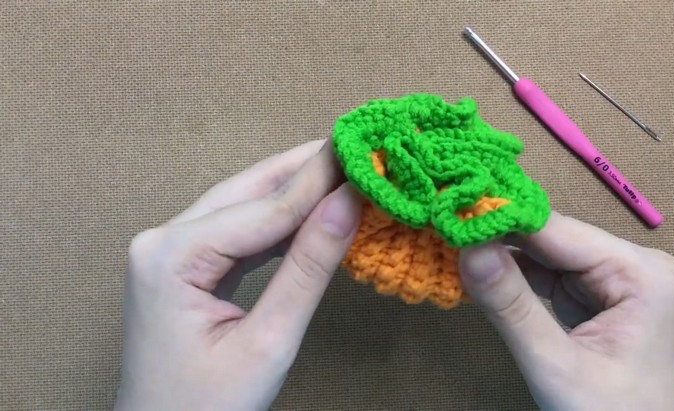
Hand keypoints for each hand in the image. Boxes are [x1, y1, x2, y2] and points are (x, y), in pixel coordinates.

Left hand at [115, 140, 361, 410]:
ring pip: (244, 206)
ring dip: (296, 192)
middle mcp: (163, 241)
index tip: (365, 152)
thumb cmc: (205, 408)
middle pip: (248, 192)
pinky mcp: (185, 266)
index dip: (320, 181)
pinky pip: (239, 232)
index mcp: (171, 256)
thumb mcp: (268, 341)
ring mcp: (170, 252)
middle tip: (359, 147)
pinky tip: (312, 212)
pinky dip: (279, 222)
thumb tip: (348, 205)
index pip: (262, 208)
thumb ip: (308, 269)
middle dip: (307, 171)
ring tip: (345, 172)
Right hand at [459, 212, 673, 410]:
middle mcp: (631, 266)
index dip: (501, 219)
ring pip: (544, 256)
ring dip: (501, 256)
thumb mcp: (556, 364)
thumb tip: (469, 248)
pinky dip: (514, 279)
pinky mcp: (595, 300)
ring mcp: (614, 282)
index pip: (557, 230)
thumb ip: (512, 306)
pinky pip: (547, 277)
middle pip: (551, 238)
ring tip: (454, 245)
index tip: (450, 211)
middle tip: (444, 226)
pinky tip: (481, 274)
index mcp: (639, 272)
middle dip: (498, 236)